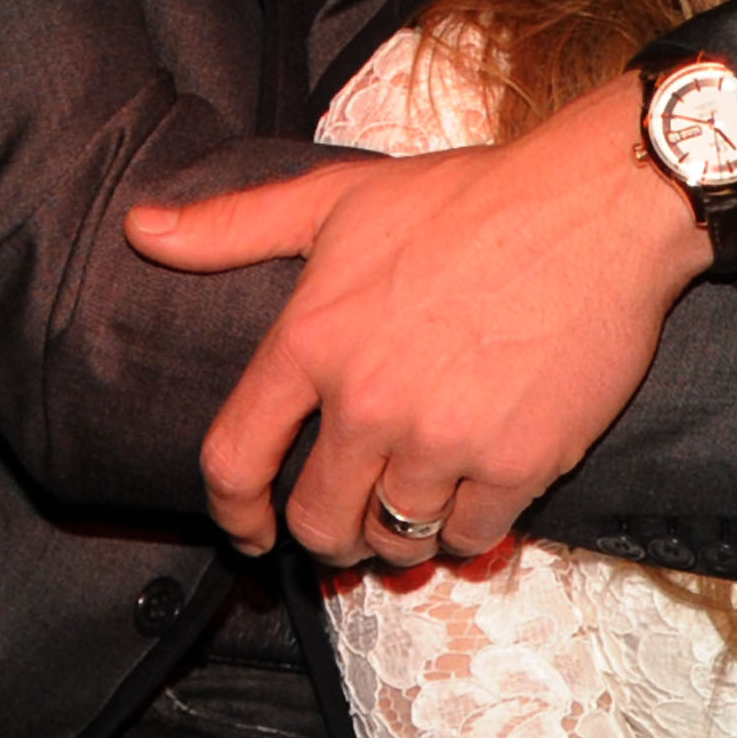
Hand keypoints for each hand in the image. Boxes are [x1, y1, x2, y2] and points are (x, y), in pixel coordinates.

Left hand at [126, 76, 727, 563]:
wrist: (596, 207)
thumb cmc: (468, 198)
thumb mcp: (339, 199)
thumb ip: (235, 226)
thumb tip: (141, 228)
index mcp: (313, 341)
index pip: (234, 460)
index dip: (233, 512)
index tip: (248, 528)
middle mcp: (368, 403)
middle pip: (316, 522)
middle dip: (325, 533)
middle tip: (349, 520)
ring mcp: (442, 441)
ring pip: (394, 539)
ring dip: (399, 534)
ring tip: (414, 505)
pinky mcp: (517, 465)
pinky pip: (469, 536)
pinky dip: (466, 530)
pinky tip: (473, 496)